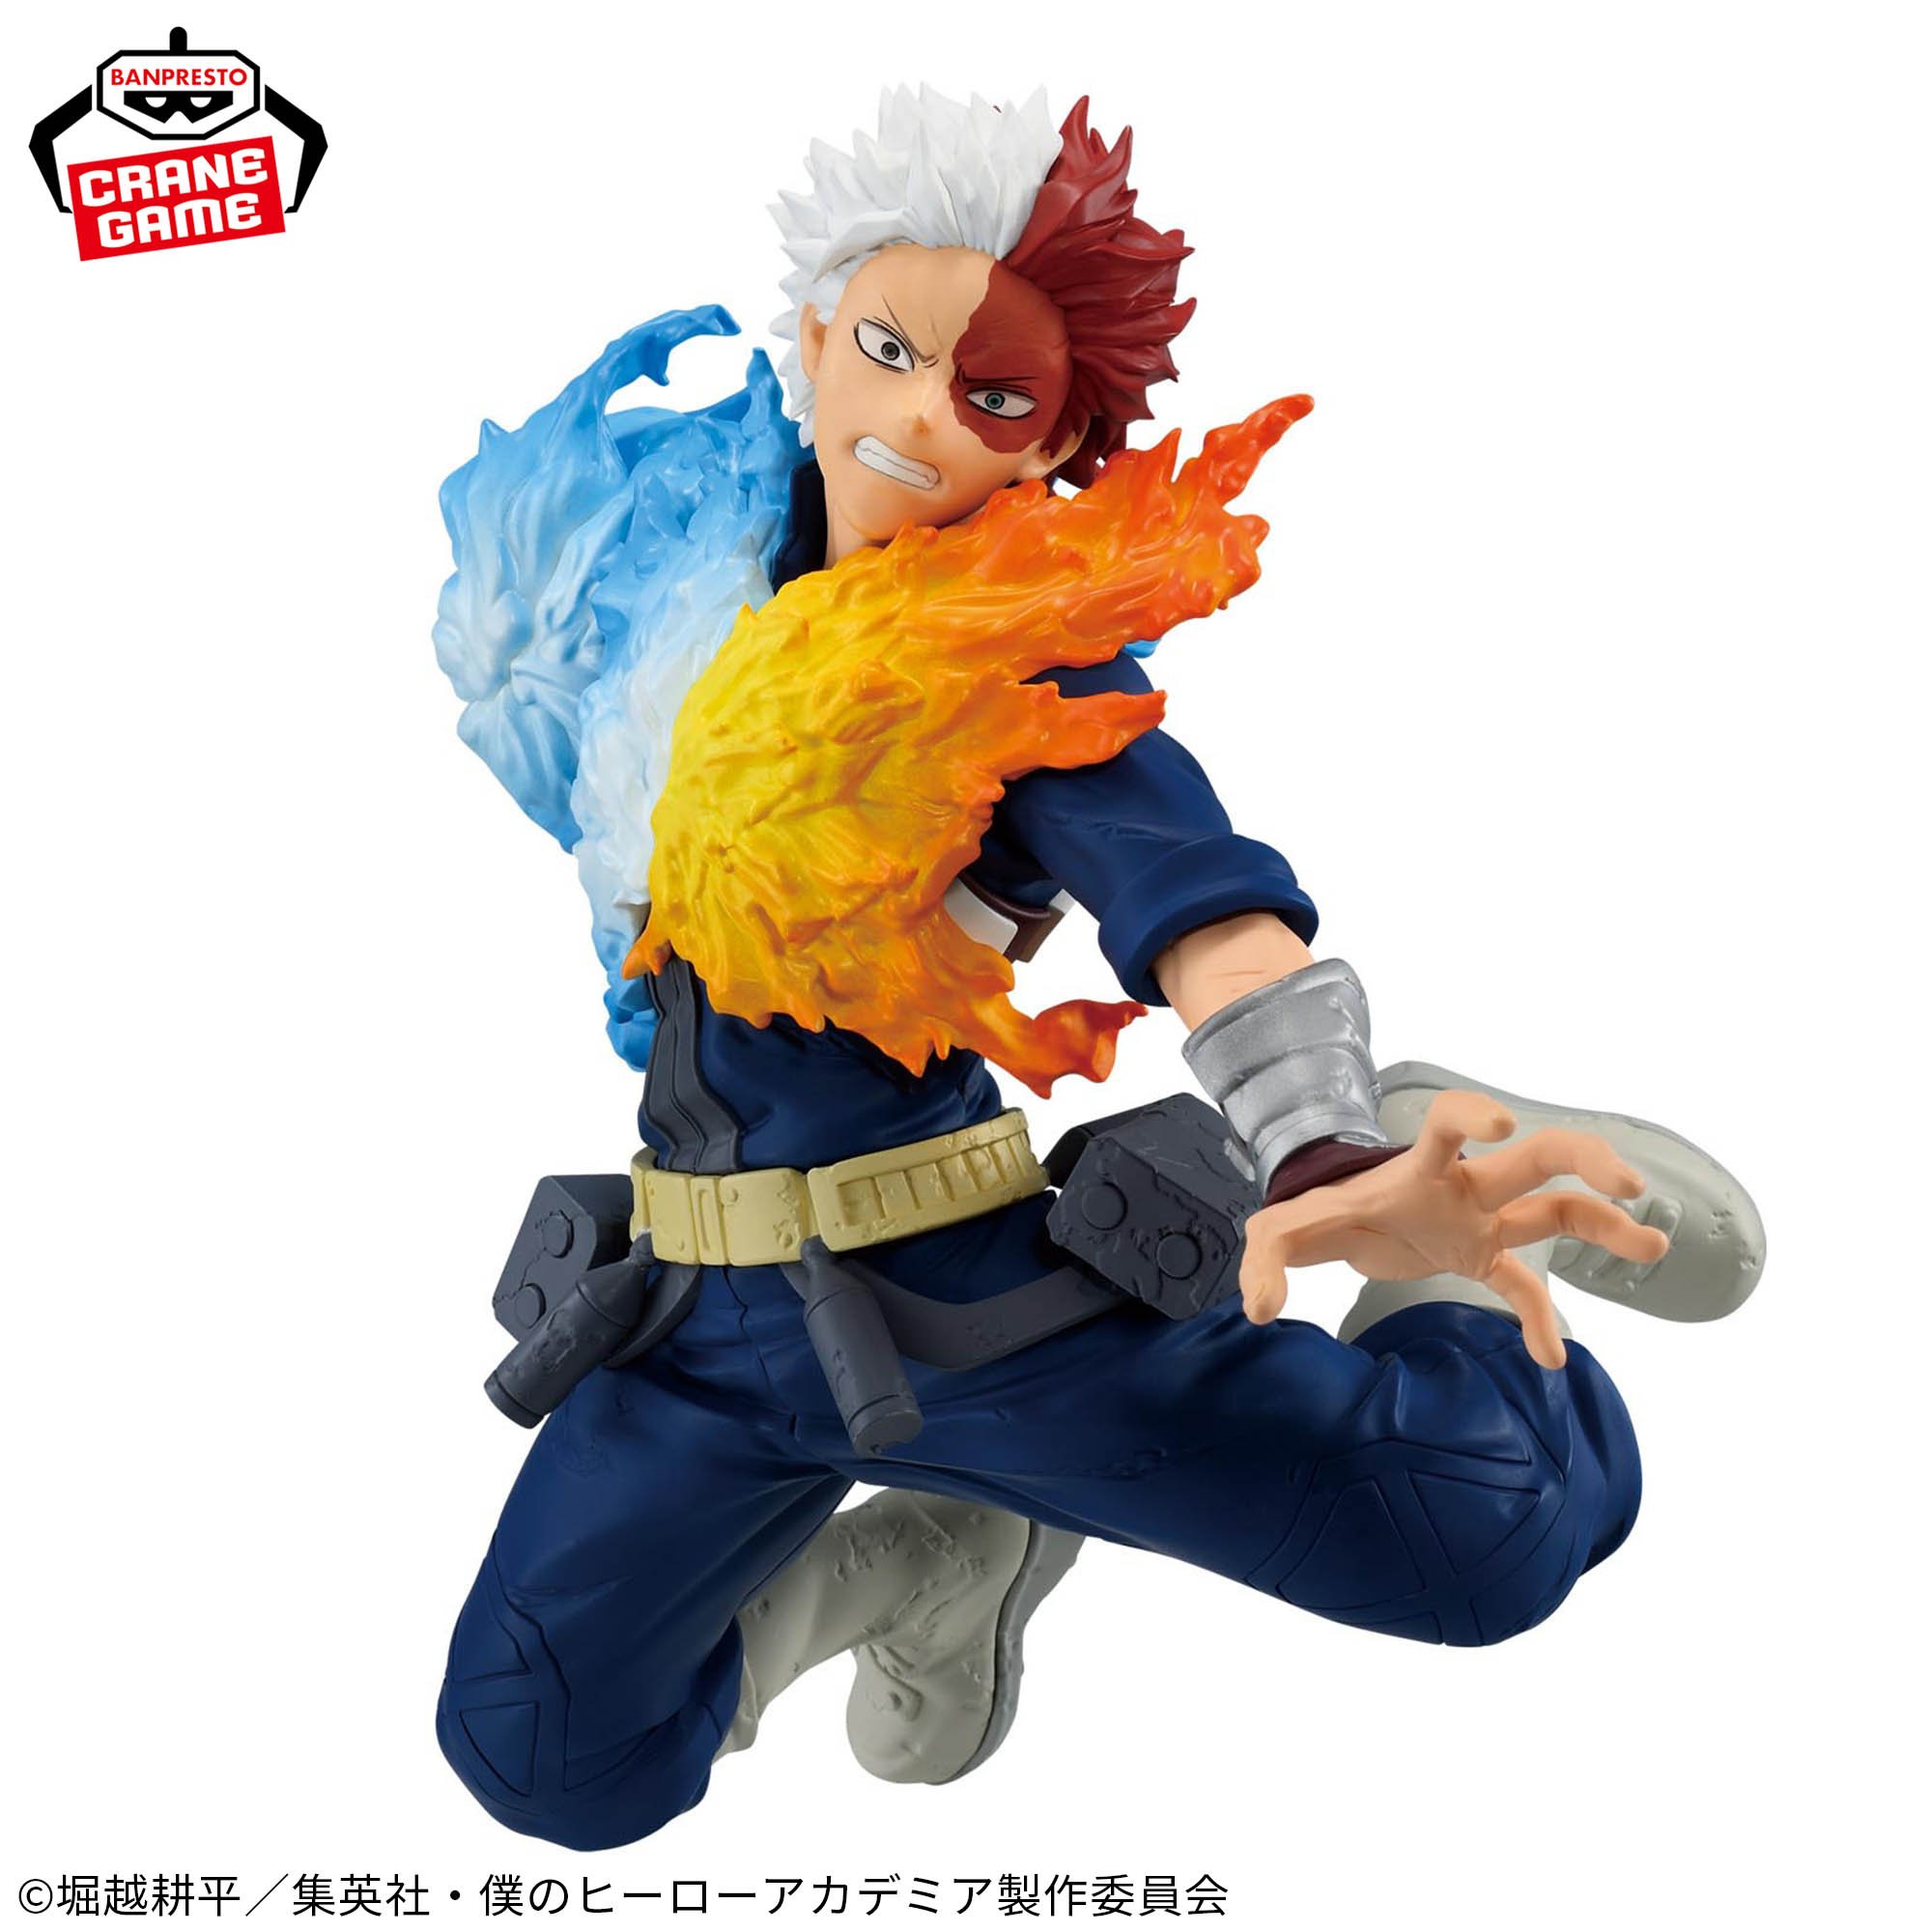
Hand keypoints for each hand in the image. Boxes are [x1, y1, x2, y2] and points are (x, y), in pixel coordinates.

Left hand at [1237, 1089, 1670, 1368]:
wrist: (1340, 1220)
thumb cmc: (1318, 1213)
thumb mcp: (1277, 1232)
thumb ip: (1264, 1261)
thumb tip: (1259, 1309)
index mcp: (1419, 1168)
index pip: (1448, 1125)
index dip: (1472, 1116)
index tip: (1499, 1124)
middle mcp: (1464, 1186)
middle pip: (1538, 1157)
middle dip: (1587, 1160)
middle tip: (1629, 1186)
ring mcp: (1482, 1219)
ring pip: (1558, 1211)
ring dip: (1605, 1226)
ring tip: (1654, 1245)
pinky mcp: (1483, 1256)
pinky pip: (1526, 1285)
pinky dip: (1539, 1319)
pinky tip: (1551, 1359)